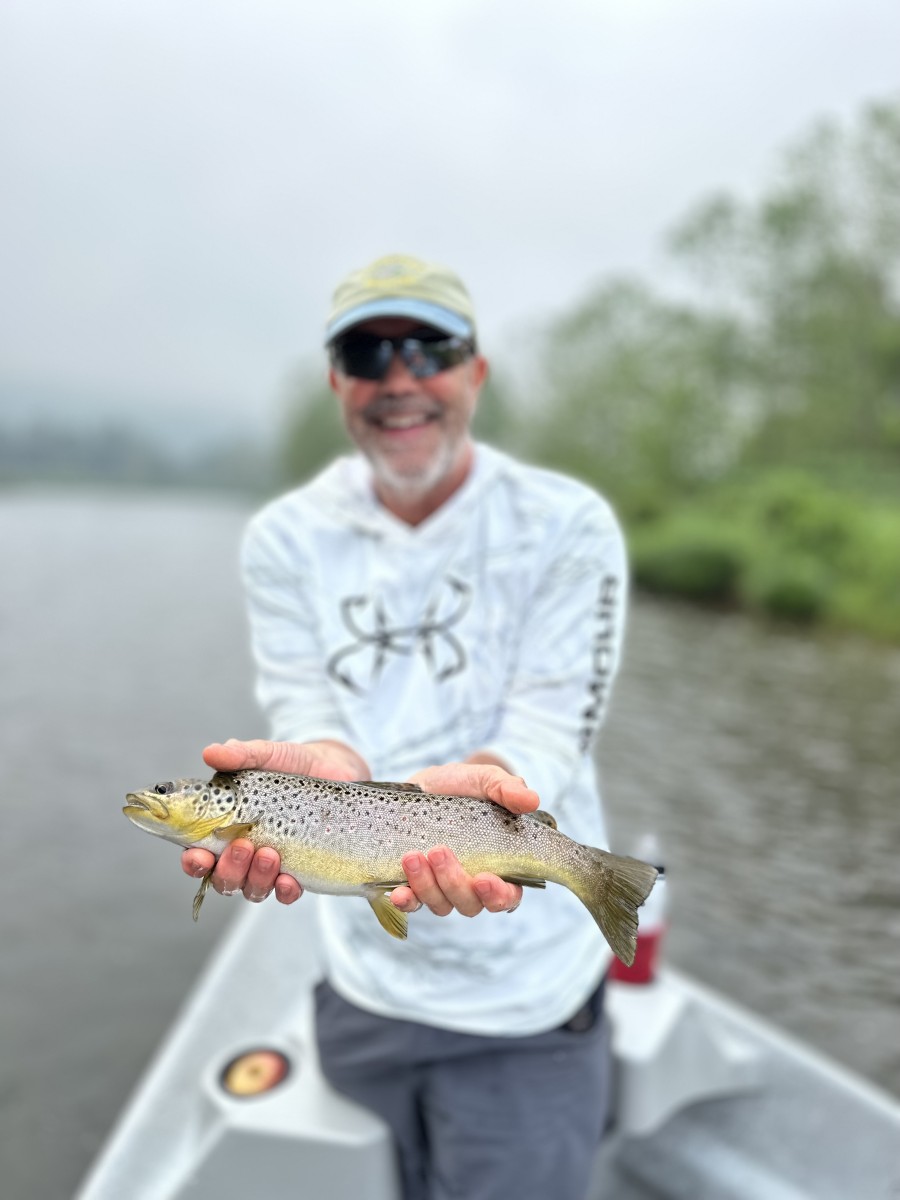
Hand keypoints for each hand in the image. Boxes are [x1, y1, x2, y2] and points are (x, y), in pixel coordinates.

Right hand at [180, 738, 369, 904]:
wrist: (332, 768)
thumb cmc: (290, 764)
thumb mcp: (266, 755)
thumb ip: (240, 755)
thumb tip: (210, 752)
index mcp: (225, 827)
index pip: (199, 853)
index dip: (194, 861)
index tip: (198, 855)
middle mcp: (244, 852)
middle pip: (223, 878)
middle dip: (228, 869)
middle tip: (243, 845)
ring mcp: (272, 864)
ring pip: (252, 889)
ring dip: (256, 878)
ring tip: (270, 854)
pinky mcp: (300, 870)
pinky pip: (286, 894)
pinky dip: (284, 891)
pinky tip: (289, 880)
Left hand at [390, 759, 539, 918]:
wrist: (424, 784)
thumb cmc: (463, 785)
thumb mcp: (486, 780)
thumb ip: (508, 789)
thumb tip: (531, 800)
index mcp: (500, 866)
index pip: (507, 896)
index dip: (499, 895)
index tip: (484, 880)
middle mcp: (473, 884)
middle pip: (470, 904)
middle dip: (454, 882)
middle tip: (438, 851)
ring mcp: (442, 888)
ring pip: (440, 904)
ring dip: (426, 885)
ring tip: (412, 856)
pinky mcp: (415, 884)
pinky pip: (412, 904)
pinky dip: (406, 901)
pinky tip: (397, 893)